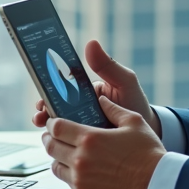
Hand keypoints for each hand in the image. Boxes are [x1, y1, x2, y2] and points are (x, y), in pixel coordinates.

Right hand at [31, 40, 161, 136]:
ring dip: (48, 128)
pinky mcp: (82, 143)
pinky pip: (66, 143)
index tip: (43, 95)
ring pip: (58, 126)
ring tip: (46, 128)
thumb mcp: (124, 81)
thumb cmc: (134, 104)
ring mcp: (80, 126)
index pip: (61, 89)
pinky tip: (57, 146)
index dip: (49, 91)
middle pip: (55, 108)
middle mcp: (79, 109)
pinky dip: (59, 144)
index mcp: (85, 92)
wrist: (146, 134)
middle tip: (41, 114)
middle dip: (44, 110)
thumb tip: (91, 42)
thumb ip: (108, 65)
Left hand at [43, 95, 164, 188]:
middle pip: (51, 147)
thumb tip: (101, 100)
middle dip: (51, 139)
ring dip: (60, 159)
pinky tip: (84, 174)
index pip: (57, 127)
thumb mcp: (134, 123)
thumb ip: (114, 109)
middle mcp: (80, 160)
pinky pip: (68, 184)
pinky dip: (72, 178)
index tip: (55, 122)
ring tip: (70, 156)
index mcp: (90, 139)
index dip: (52, 123)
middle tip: (57, 137)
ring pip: (56, 167)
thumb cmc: (149, 155)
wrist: (157, 187)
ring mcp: (80, 181)